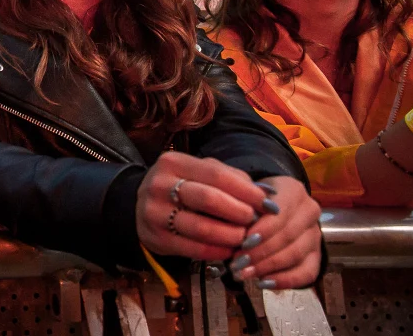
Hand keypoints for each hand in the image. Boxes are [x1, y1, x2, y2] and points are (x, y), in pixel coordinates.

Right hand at [136, 152, 266, 260]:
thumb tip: (268, 195)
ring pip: (202, 228)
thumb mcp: (201, 173)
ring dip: (231, 236)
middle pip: (209, 199)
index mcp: (173, 162)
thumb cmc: (183, 188)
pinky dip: (218, 251)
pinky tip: (229, 250)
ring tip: (246, 238)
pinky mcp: (155, 238)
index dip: (246, 190)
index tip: (268, 204)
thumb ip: (232, 179)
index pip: (216, 174)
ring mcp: (153, 212)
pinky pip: (194, 249)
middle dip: (239, 213)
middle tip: (255, 221)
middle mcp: (158, 184)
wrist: (144, 207)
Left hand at [229, 176, 321, 288]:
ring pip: (295, 255)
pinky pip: (307, 272)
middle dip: (260, 252)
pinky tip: (264, 283)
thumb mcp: (248, 194)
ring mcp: (315, 234)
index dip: (262, 230)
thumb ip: (244, 207)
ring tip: (245, 273)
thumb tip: (233, 230)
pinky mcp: (317, 255)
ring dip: (268, 267)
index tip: (243, 243)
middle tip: (238, 263)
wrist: (273, 204)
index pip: (281, 213)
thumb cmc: (254, 199)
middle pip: (287, 236)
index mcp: (293, 190)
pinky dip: (285, 280)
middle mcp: (310, 211)